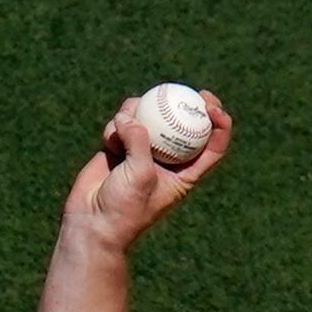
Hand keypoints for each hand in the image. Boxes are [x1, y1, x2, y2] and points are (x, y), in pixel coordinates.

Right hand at [63, 93, 235, 250]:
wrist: (92, 222)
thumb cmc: (124, 208)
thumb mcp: (140, 175)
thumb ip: (139, 141)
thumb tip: (130, 115)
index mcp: (185, 174)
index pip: (212, 146)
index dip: (219, 124)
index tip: (211, 107)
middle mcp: (167, 160)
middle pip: (184, 125)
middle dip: (186, 103)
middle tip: (185, 89)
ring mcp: (143, 151)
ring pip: (149, 118)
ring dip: (138, 113)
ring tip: (128, 119)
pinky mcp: (120, 146)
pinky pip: (122, 124)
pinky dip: (116, 126)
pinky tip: (110, 138)